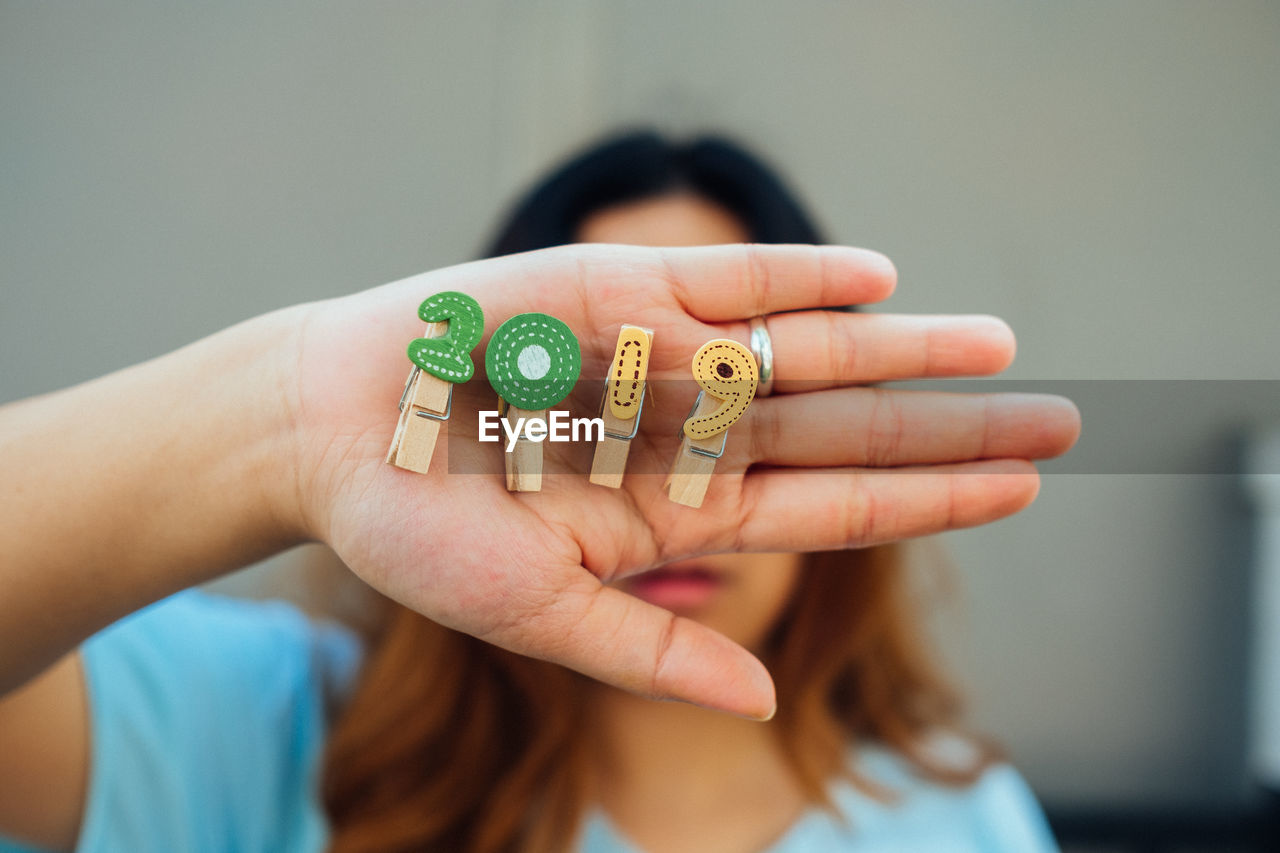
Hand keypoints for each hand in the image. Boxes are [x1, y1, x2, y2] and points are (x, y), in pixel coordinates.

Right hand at [290, 244, 1078, 718]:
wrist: (327, 427)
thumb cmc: (418, 531)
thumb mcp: (536, 611)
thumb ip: (649, 646)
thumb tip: (757, 699)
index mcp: (679, 512)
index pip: (830, 509)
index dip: (925, 503)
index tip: (1018, 491)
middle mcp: (691, 433)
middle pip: (845, 431)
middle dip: (948, 429)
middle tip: (1060, 420)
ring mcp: (662, 361)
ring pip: (807, 351)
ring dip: (902, 348)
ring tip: (997, 344)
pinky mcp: (620, 292)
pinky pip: (729, 281)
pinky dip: (801, 277)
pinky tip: (878, 279)